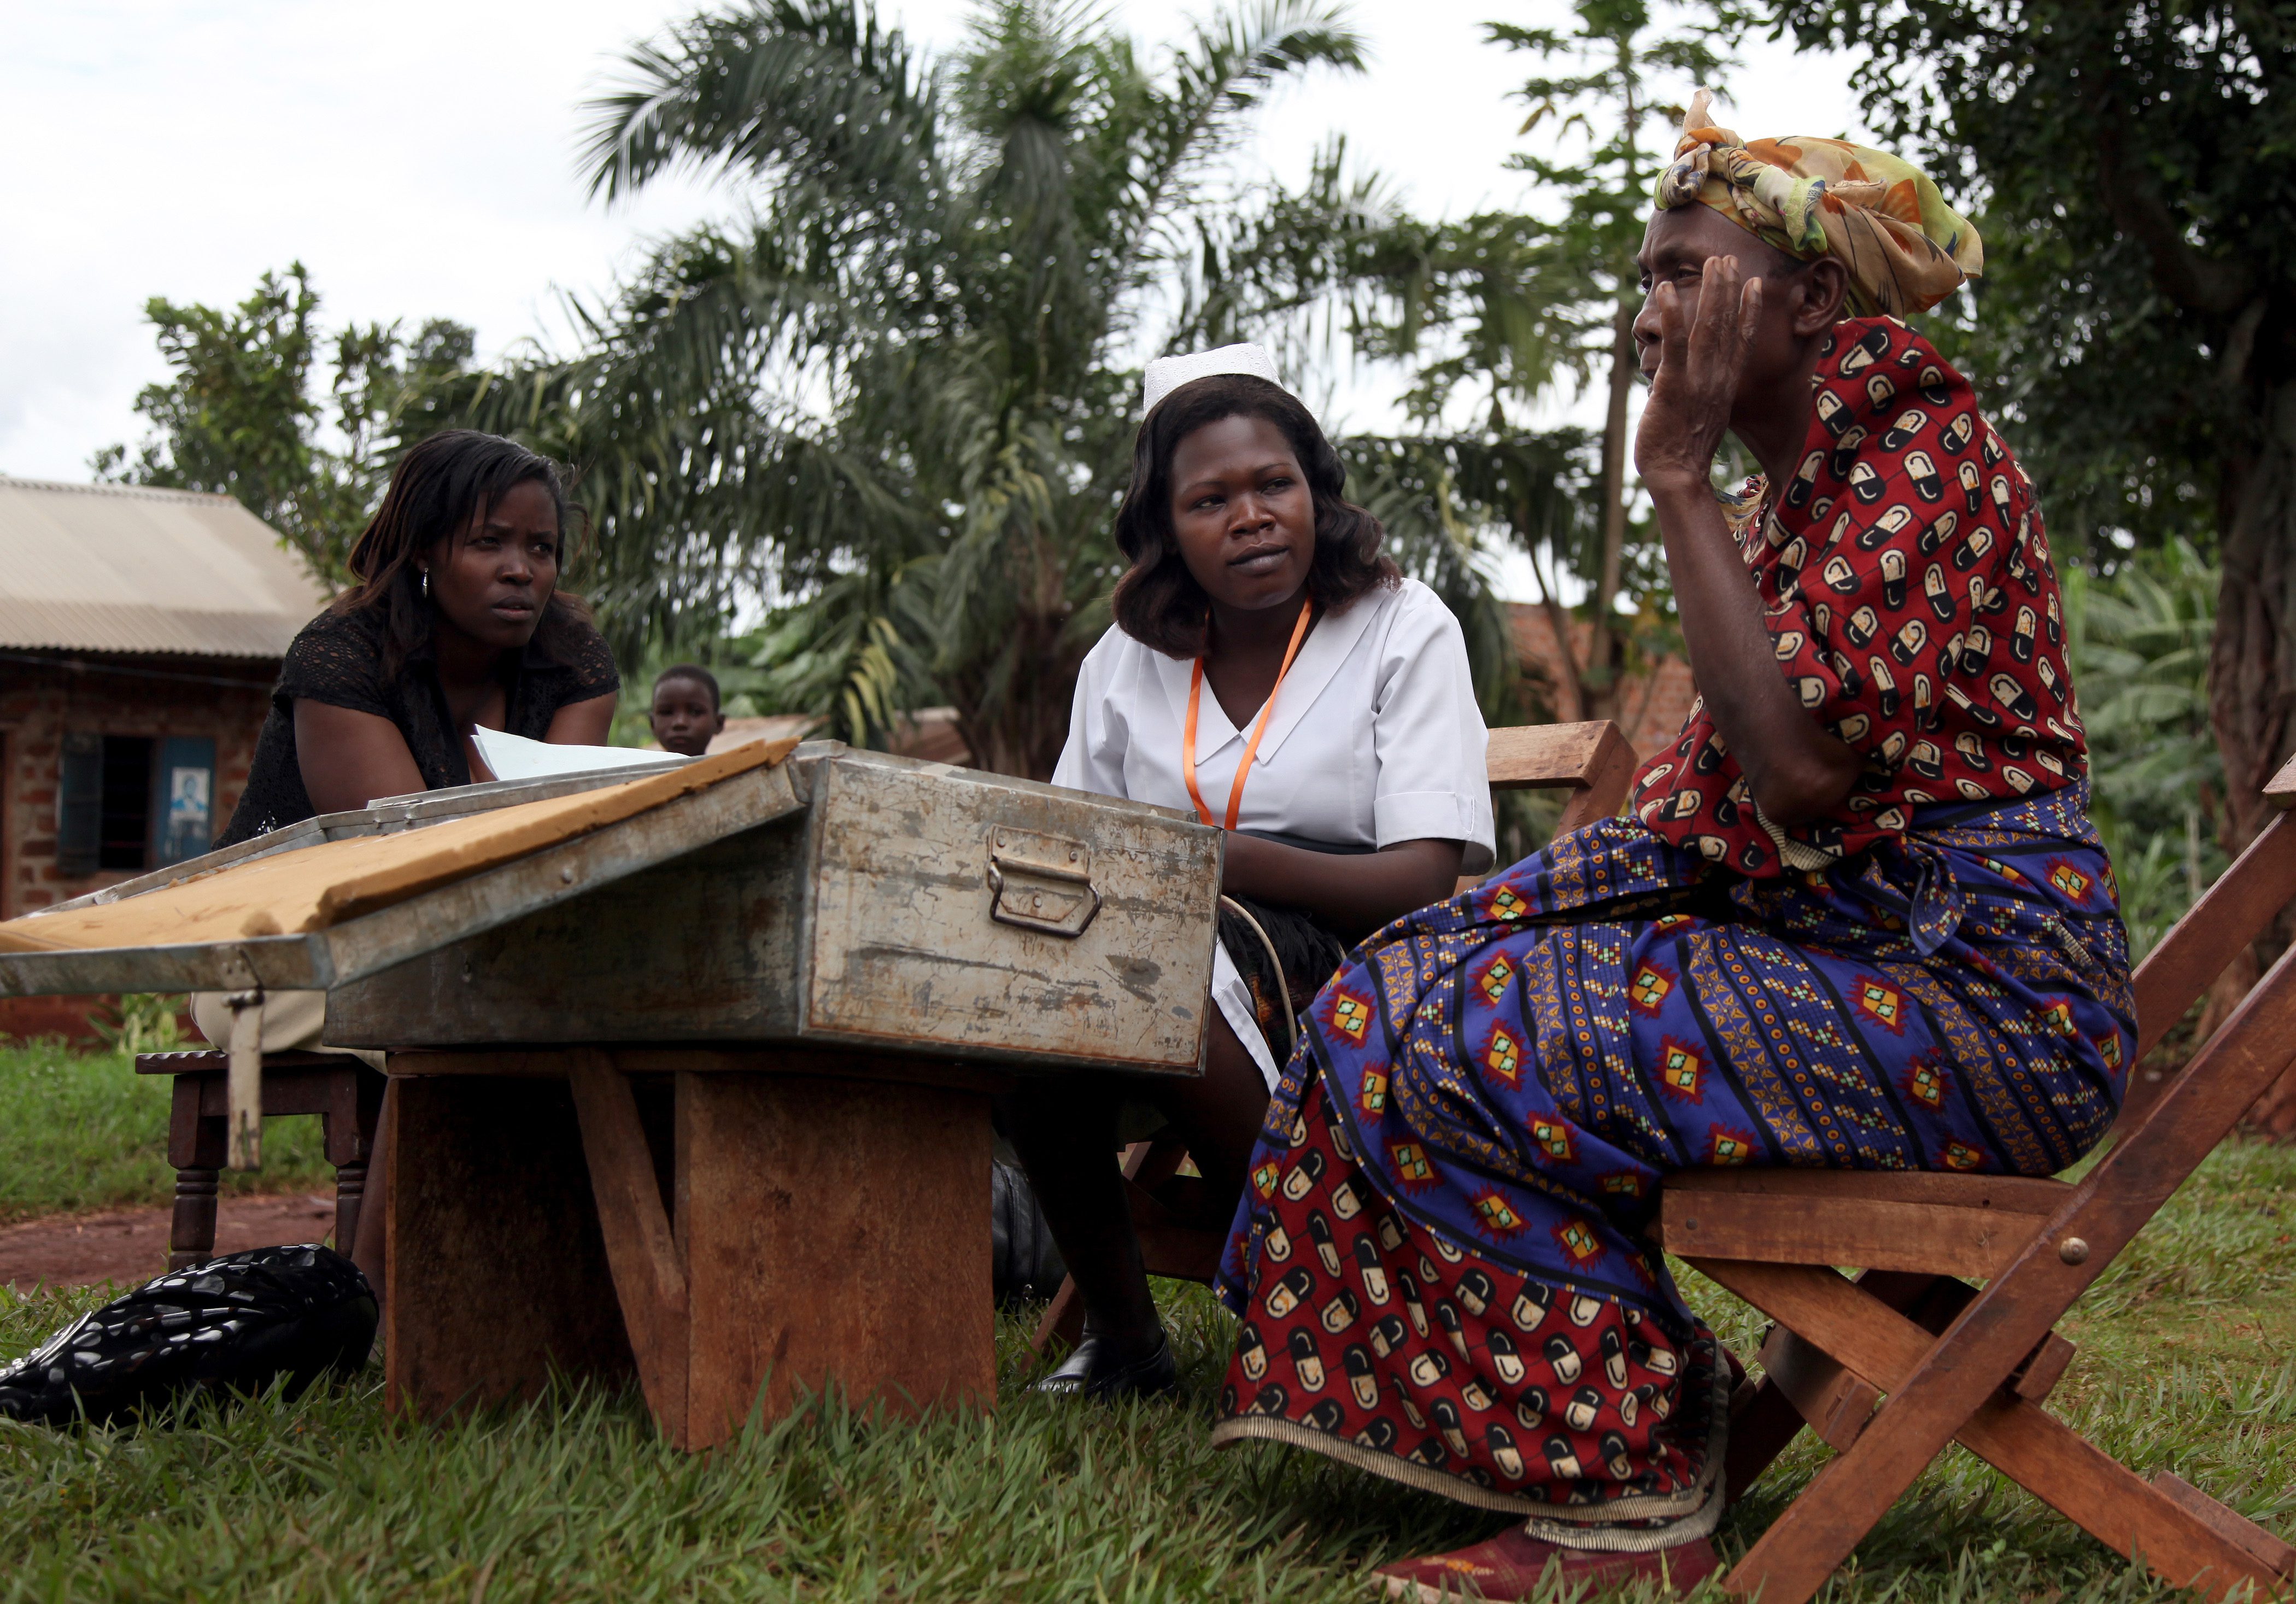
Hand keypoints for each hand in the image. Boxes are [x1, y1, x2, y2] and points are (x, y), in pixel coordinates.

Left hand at [1634, 255, 1763, 493]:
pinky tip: (1667, 292)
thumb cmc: (1683, 452)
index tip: (1755, 283)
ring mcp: (1698, 380)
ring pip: (1708, 328)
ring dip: (1711, 292)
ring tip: (1713, 262)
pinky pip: (1675, 346)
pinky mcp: (1674, 386)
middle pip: (1728, 325)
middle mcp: (1717, 378)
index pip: (1742, 341)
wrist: (1678, 477)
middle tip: (1730, 257)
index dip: (1749, 310)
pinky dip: (1673, 316)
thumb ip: (1704, 395)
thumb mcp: (1703, 417)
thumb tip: (1698, 386)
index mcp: (1725, 385)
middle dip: (1730, 289)